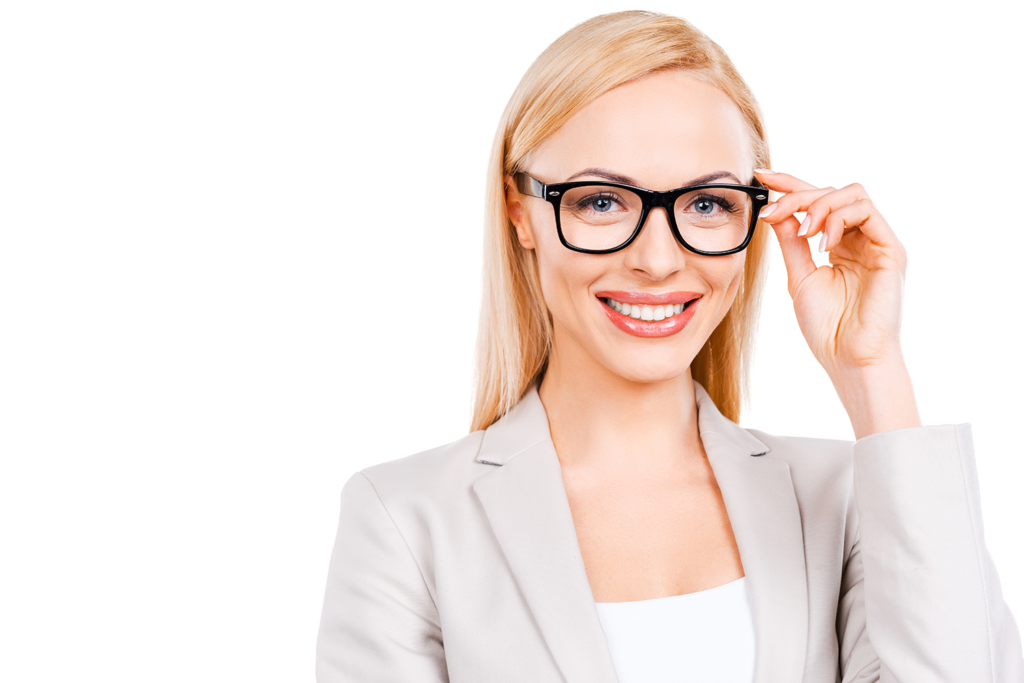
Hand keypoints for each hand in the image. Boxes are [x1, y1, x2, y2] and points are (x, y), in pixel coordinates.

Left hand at [753, 169, 920, 437]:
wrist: (849, 358)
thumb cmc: (827, 327)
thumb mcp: (800, 276)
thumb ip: (791, 242)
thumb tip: (776, 211)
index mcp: (839, 245)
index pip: (816, 203)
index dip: (790, 185)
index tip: (762, 177)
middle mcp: (860, 239)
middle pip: (832, 192)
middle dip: (797, 195)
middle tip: (773, 212)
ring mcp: (877, 242)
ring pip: (851, 194)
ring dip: (818, 206)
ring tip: (803, 232)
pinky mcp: (891, 249)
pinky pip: (866, 211)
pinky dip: (838, 219)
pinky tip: (823, 244)